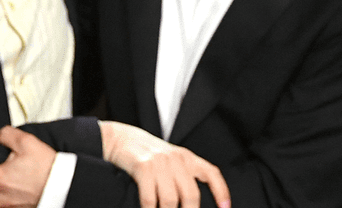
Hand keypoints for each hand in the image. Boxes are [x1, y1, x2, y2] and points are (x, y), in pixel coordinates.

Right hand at [100, 121, 228, 207]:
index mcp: (186, 157)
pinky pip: (150, 198)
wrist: (120, 138)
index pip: (211, 173)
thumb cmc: (146, 154)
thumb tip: (190, 202)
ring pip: (170, 201)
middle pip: (191, 195)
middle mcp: (176, 159)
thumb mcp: (169, 159)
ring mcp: (159, 163)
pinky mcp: (143, 167)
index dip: (221, 192)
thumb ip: (182, 174)